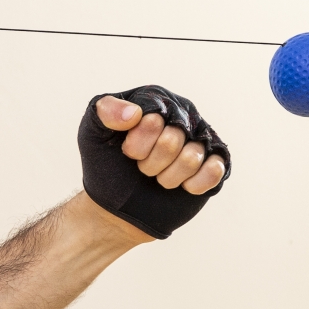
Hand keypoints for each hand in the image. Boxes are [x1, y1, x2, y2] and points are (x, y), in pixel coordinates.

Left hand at [94, 96, 225, 193]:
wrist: (118, 207)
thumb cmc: (106, 165)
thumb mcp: (93, 133)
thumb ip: (105, 111)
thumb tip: (136, 114)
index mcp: (157, 101)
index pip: (154, 118)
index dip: (137, 143)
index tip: (126, 151)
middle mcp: (183, 115)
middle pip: (173, 139)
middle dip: (150, 163)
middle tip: (142, 167)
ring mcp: (201, 139)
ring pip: (192, 157)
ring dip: (168, 177)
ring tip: (158, 176)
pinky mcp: (215, 163)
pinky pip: (214, 170)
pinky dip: (192, 184)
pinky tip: (182, 186)